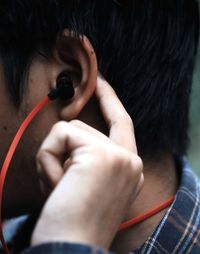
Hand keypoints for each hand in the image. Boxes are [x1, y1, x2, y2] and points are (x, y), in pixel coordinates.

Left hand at [31, 77, 143, 248]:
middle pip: (84, 128)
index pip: (121, 123)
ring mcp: (119, 156)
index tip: (100, 82)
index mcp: (129, 168)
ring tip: (59, 187)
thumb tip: (69, 130)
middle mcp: (130, 160)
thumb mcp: (89, 183)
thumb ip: (89, 156)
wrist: (73, 248)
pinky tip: (56, 185)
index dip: (110, 100)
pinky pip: (59, 135)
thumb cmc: (74, 219)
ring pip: (70, 129)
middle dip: (62, 150)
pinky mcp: (101, 154)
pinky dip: (46, 159)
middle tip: (59, 182)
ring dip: (53, 158)